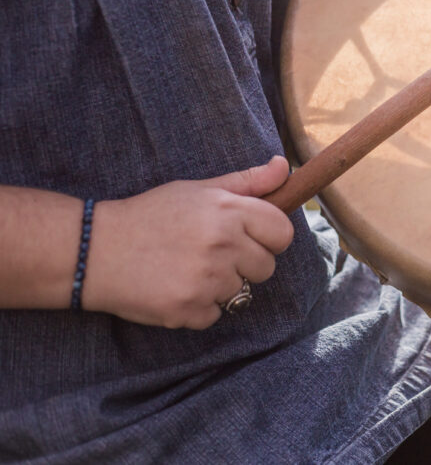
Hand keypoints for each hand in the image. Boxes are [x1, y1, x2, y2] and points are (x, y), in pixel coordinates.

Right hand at [83, 156, 293, 328]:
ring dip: (221, 286)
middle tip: (211, 253)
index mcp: (228, 211)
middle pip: (267, 266)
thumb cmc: (150, 215)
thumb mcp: (198, 190)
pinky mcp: (189, 310)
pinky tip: (175, 287)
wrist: (94, 251)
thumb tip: (284, 167)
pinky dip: (200, 307)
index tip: (250, 237)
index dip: (269, 236)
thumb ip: (246, 182)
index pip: (282, 233)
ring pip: (242, 292)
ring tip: (187, 268)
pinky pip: (216, 314)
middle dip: (246, 263)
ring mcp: (207, 280)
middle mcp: (222, 245)